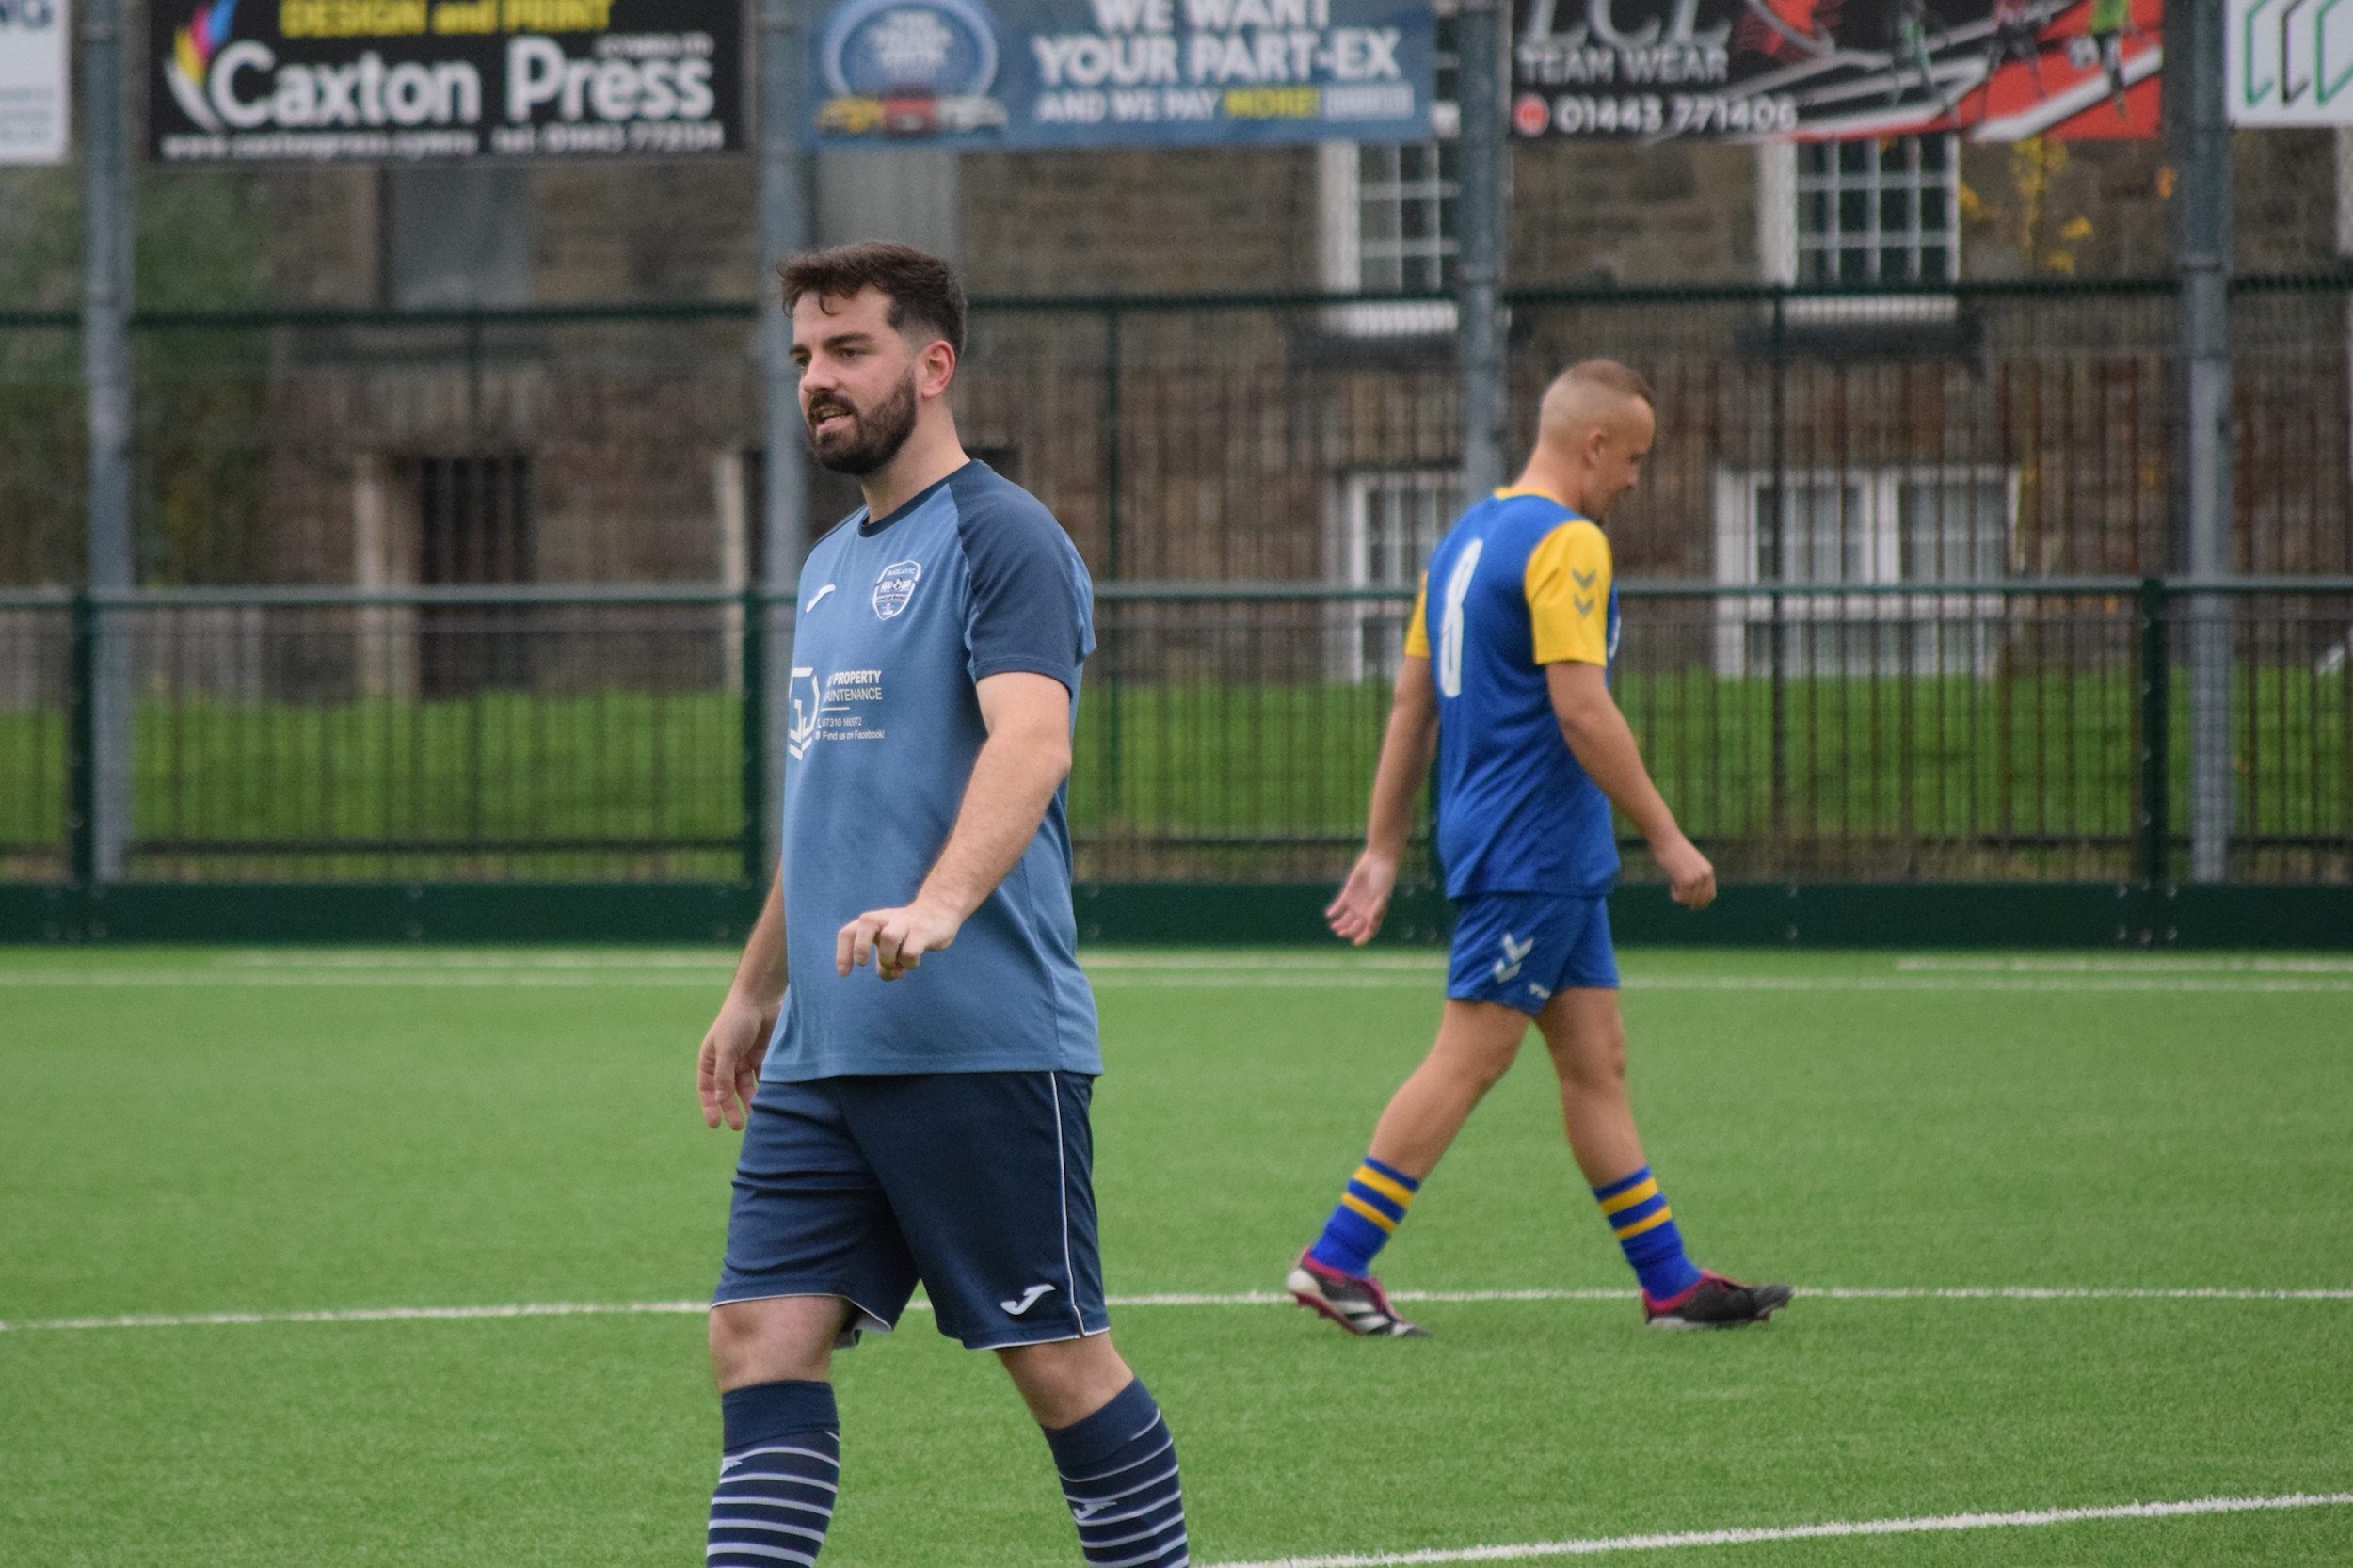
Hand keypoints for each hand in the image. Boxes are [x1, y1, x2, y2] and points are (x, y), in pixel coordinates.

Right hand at [698, 992, 775, 1130]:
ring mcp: (745, 1059)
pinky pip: (762, 1078)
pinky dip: (765, 1089)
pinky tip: (770, 1100)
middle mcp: (726, 1062)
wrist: (761, 998)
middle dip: (732, 1108)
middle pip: (727, 1091)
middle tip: (738, 1126)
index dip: (710, 1106)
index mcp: (710, 1059)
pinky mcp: (762, 1057)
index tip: (715, 1124)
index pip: (707, 1088)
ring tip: (757, 1116)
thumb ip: (723, 1074)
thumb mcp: (726, 1048)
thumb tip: (719, 1099)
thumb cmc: (737, 1020)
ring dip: (750, 1101)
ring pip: (746, 1087)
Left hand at [837, 899, 962, 980]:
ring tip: (896, 968)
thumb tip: (887, 974)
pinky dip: (908, 964)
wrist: (940, 911)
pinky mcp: (923, 931)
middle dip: (861, 947)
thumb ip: (884, 958)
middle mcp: (886, 918)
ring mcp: (905, 923)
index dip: (843, 953)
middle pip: (865, 922)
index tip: (845, 973)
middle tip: (863, 963)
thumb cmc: (909, 932)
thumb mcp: (890, 942)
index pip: (848, 932)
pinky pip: (911, 951)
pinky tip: (912, 963)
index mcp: (873, 921)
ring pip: (889, 938)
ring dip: (888, 959)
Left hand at [1325, 851, 1398, 945]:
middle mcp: (1365, 911)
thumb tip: (1371, 922)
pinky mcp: (1347, 895)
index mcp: (1375, 913)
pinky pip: (1339, 906)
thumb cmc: (1384, 879)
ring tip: (1333, 927)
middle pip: (1354, 926)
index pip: (1369, 930)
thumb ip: (1377, 909)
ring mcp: (1356, 903)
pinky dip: (1334, 911)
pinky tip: (1329, 915)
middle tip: (1340, 932)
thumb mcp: (1383, 895)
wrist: (1377, 861)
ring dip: (1339, 924)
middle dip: (1347, 931)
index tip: (1355, 942)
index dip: (1363, 938)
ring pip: (1345, 919)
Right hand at [1655, 835, 1715, 910]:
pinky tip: (1671, 885)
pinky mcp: (1686, 880)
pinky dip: (1675, 895)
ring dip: (1681, 897)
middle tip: (1679, 895)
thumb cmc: (1673, 850)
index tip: (1691, 905)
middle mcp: (1705, 875)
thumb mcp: (1688, 864)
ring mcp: (1697, 878)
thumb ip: (1693, 876)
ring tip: (1674, 886)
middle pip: (1701, 900)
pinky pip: (1681, 897)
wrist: (1666, 839)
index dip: (1701, 903)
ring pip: (1690, 900)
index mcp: (1708, 871)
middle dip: (1689, 902)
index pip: (1710, 895)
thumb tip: (1691, 897)